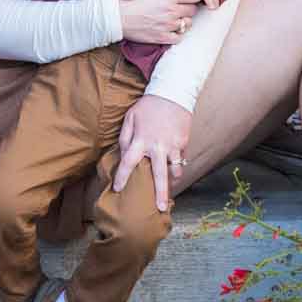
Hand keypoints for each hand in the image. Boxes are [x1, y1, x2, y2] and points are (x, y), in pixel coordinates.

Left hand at [112, 94, 194, 211]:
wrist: (172, 93)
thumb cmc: (147, 107)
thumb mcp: (130, 118)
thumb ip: (125, 138)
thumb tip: (124, 155)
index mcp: (140, 140)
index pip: (128, 162)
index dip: (122, 177)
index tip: (118, 189)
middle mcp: (157, 146)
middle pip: (159, 175)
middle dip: (160, 193)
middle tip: (161, 208)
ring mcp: (173, 145)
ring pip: (175, 170)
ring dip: (172, 181)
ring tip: (170, 191)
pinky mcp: (184, 142)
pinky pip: (181, 159)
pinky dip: (178, 165)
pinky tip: (175, 170)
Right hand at [115, 0, 196, 45]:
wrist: (115, 16)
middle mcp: (171, 11)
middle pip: (193, 9)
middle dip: (188, 7)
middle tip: (180, 6)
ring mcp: (167, 25)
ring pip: (188, 24)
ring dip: (183, 20)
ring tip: (173, 18)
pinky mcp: (161, 37)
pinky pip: (179, 37)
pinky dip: (176, 33)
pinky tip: (169, 28)